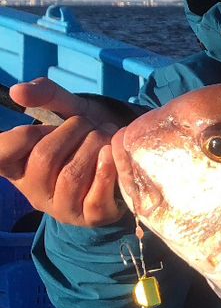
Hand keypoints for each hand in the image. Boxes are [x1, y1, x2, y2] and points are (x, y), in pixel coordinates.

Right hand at [0, 79, 125, 225]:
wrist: (121, 154)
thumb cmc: (85, 134)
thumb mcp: (66, 109)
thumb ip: (44, 95)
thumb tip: (18, 91)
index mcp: (17, 166)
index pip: (1, 153)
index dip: (24, 135)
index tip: (45, 128)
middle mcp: (34, 191)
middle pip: (44, 158)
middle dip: (73, 131)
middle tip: (89, 125)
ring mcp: (62, 208)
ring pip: (72, 175)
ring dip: (94, 145)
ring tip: (105, 135)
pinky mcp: (91, 217)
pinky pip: (95, 197)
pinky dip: (107, 170)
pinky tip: (111, 154)